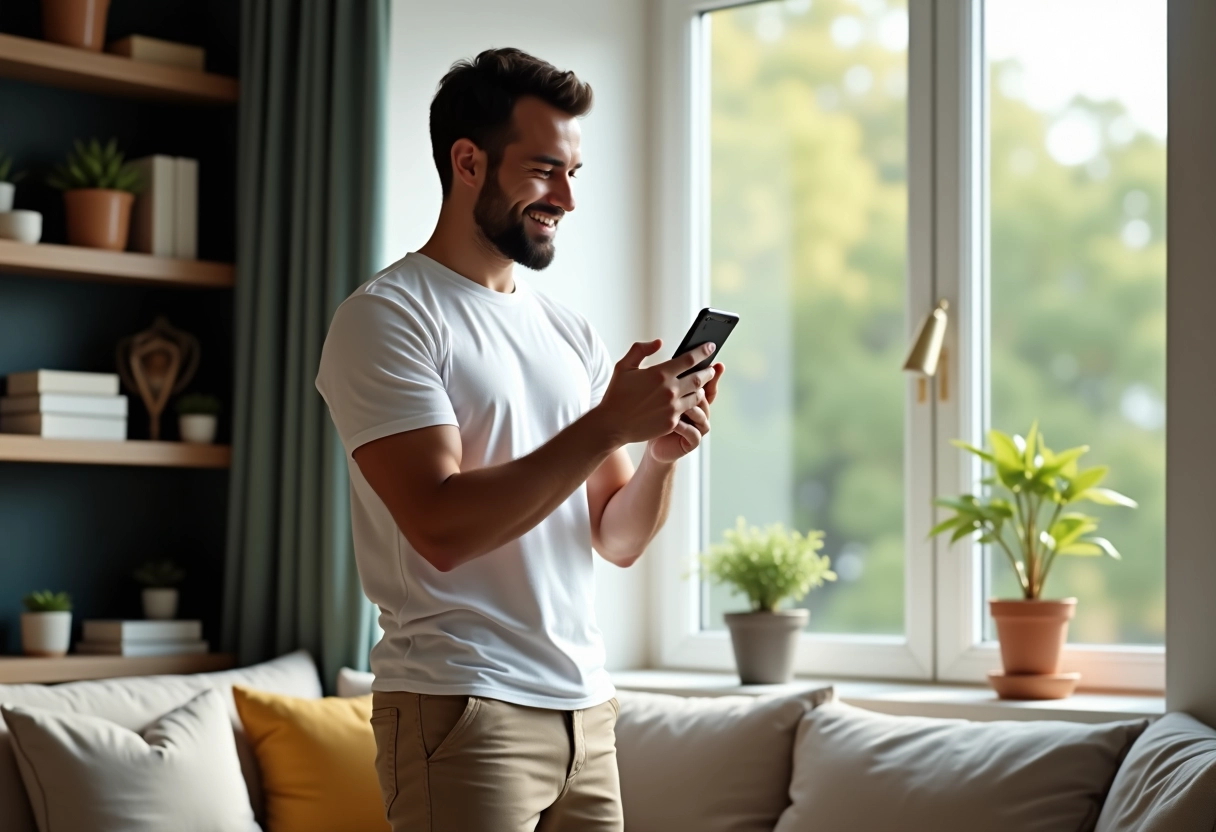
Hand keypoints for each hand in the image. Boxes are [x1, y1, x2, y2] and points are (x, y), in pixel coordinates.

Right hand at [595, 340, 718, 445]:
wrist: (611, 425)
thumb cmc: (616, 394)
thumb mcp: (624, 366)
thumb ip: (641, 350)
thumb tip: (659, 342)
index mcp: (660, 374)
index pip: (689, 359)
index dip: (702, 351)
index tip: (711, 347)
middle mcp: (670, 390)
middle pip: (698, 378)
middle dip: (708, 372)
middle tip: (711, 368)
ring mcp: (672, 408)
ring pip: (697, 396)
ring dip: (701, 389)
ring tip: (701, 386)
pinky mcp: (672, 422)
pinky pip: (688, 411)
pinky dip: (691, 405)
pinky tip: (690, 402)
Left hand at [647, 361, 724, 463]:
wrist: (637, 435)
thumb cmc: (644, 408)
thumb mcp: (648, 385)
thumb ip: (654, 364)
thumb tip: (659, 342)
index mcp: (688, 394)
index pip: (704, 381)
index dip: (712, 372)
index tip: (717, 362)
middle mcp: (695, 409)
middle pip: (706, 394)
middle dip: (708, 385)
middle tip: (706, 374)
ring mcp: (695, 425)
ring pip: (702, 413)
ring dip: (695, 406)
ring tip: (685, 400)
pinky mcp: (690, 440)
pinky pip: (693, 432)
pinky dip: (685, 426)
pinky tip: (675, 421)